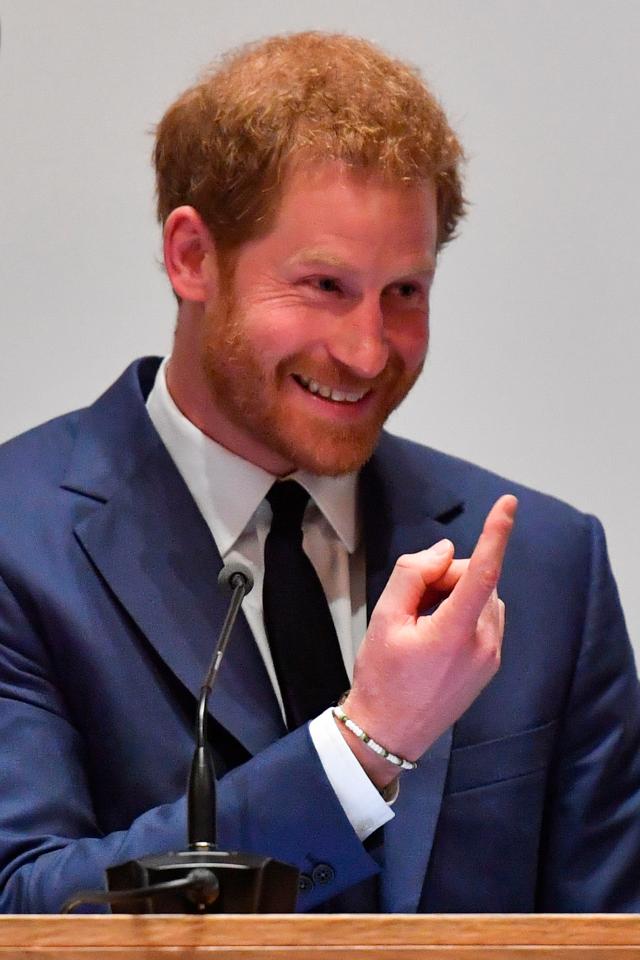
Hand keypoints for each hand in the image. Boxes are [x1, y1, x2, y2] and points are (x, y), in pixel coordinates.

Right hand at [339, 495, 516, 787]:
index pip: (483, 572)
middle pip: (476, 580)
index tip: (508, 505)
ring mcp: (491, 657)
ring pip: (482, 597)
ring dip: (454, 594)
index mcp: (456, 632)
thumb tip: (443, 551)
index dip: (496, 534)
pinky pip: (483, 618)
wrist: (389, 733)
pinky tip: (432, 635)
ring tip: (419, 623)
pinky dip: (461, 612)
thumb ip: (414, 574)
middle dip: (446, 576)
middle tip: (411, 601)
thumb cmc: (382, 677)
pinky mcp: (490, 665)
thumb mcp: (384, 618)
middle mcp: (484, 644)